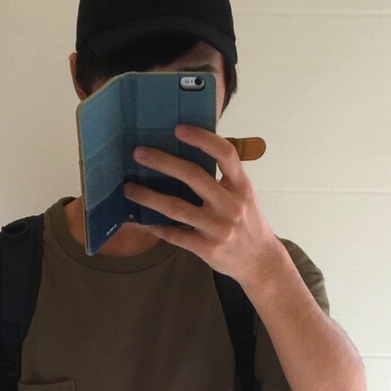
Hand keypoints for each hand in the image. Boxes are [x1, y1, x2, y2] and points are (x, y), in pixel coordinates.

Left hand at [123, 124, 280, 284]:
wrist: (260, 261)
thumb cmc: (248, 223)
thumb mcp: (244, 195)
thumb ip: (224, 178)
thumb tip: (189, 154)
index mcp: (241, 186)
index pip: (225, 154)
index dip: (202, 138)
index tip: (179, 129)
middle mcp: (230, 205)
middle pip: (193, 176)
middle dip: (162, 162)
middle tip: (139, 153)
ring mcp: (218, 228)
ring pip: (176, 208)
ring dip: (149, 196)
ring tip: (129, 188)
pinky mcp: (206, 248)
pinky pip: (175, 235)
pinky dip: (157, 226)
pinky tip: (142, 220)